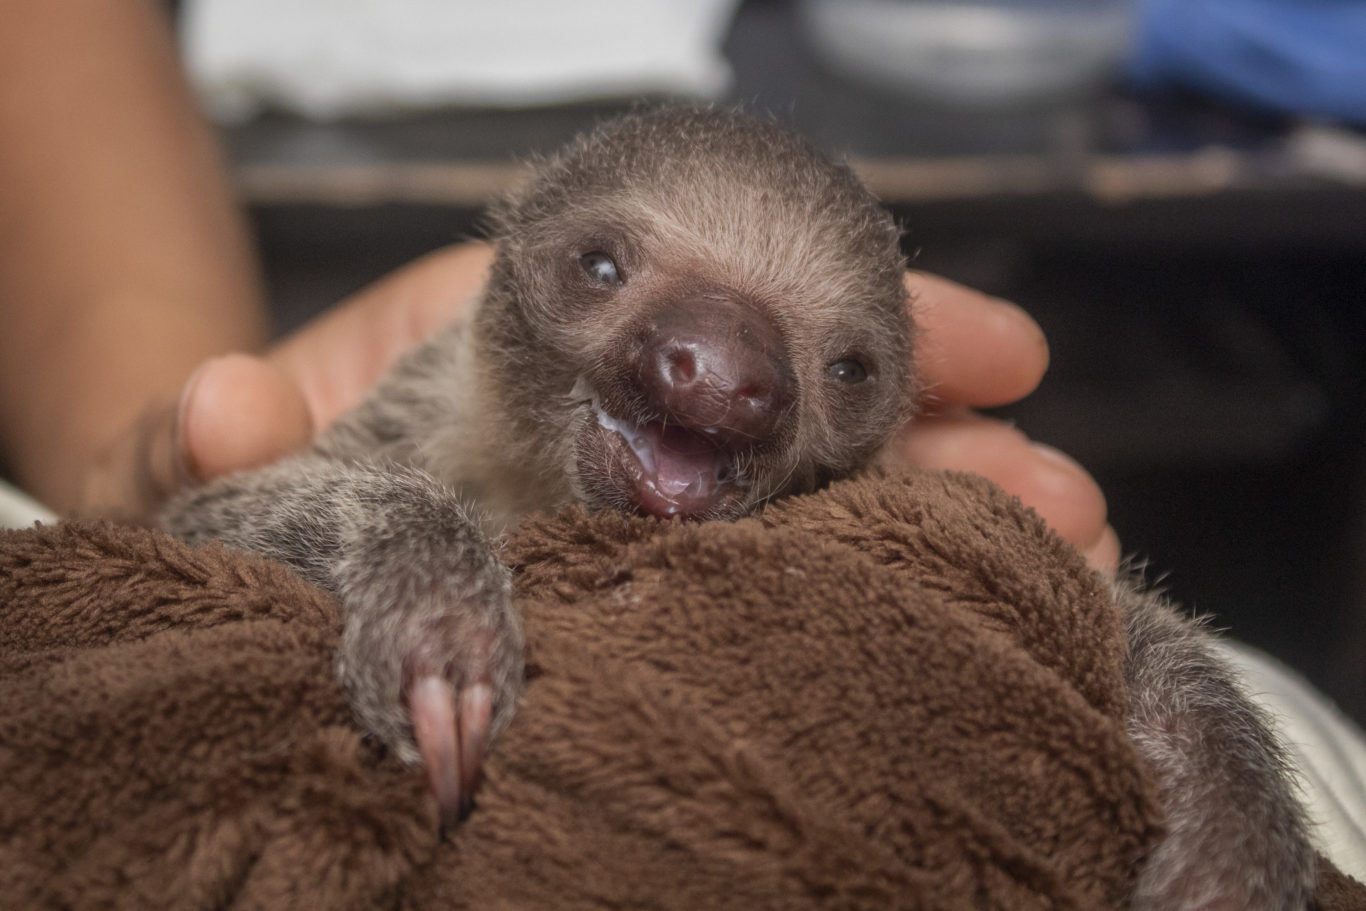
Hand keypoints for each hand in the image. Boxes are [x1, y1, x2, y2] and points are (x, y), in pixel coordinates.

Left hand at [97, 245, 1116, 569]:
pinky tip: (964, 637)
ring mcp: (653, 519)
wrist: (271, 541)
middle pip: (813, 420)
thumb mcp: (264, 430)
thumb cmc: (285, 454)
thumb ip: (237, 424)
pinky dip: (873, 612)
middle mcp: (637, 429)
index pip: (742, 310)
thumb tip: (219, 404)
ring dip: (940, 539)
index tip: (993, 347)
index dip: (869, 316)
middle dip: (945, 450)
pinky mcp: (647, 600)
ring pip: (819, 516)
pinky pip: (775, 600)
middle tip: (1055, 493)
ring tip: (1052, 571)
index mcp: (574, 346)